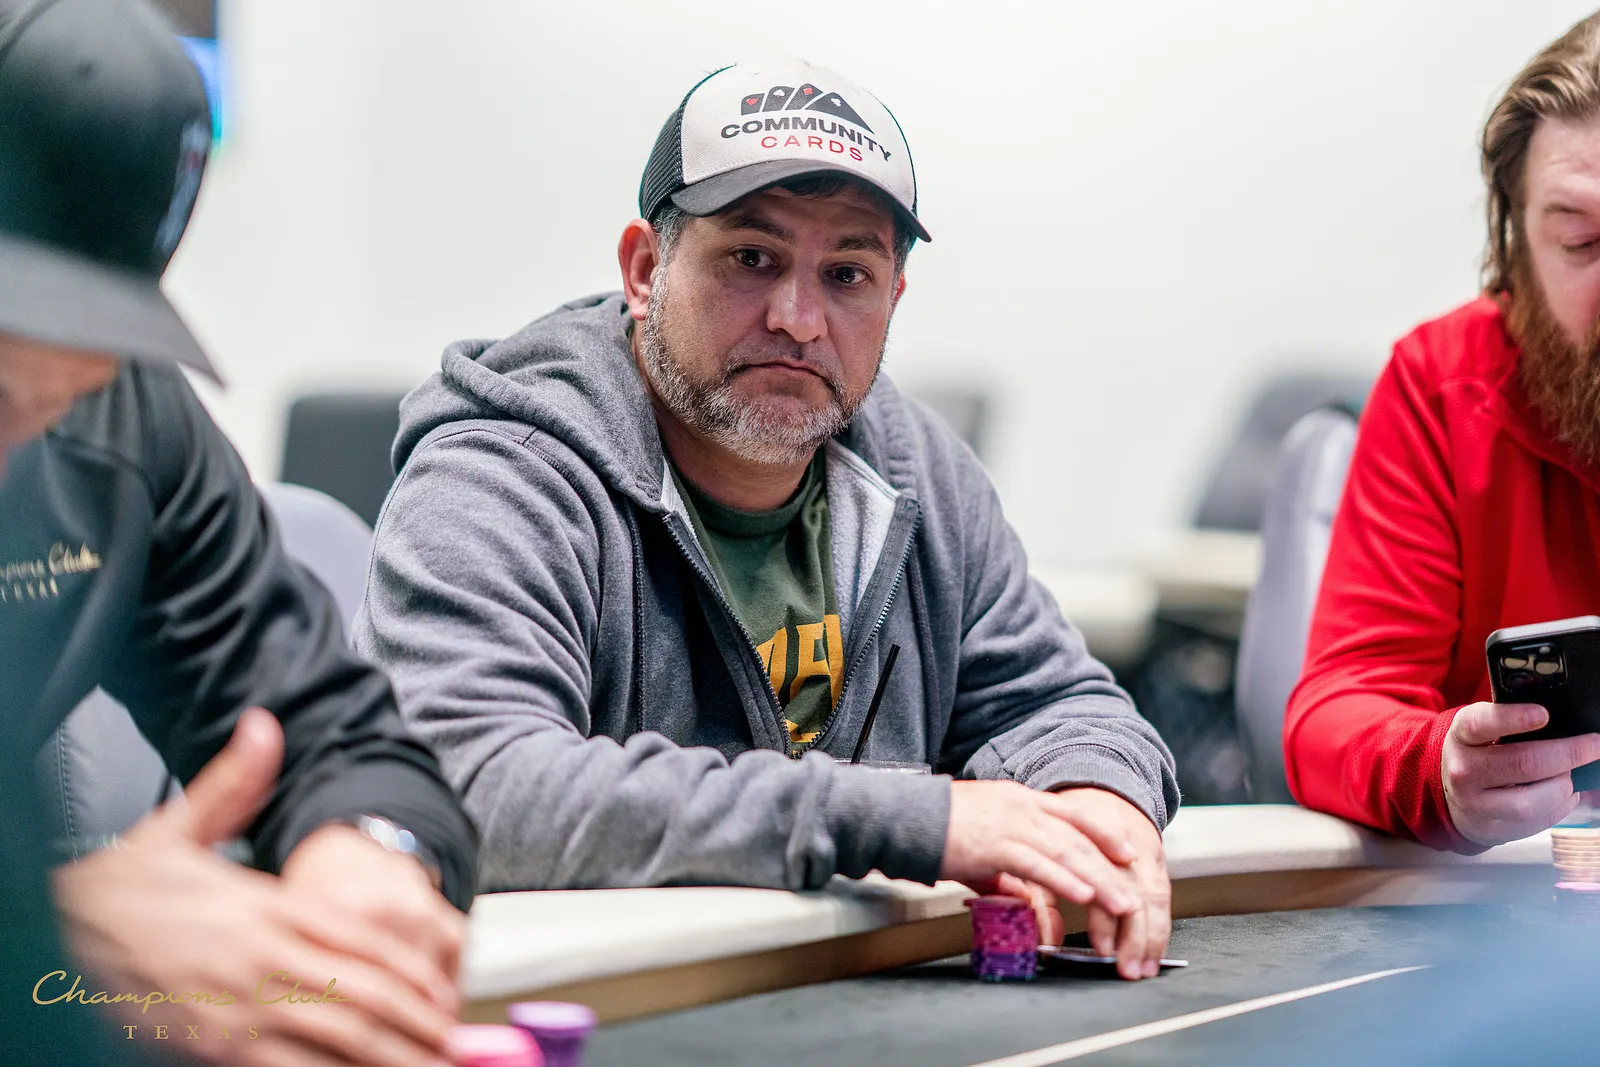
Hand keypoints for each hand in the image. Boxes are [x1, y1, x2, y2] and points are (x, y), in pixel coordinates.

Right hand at [53, 708, 455, 1066]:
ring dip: (386, 1054)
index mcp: (265, 906)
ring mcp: (236, 1006)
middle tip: (451, 1041)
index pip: (360, 937)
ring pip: (334, 1036)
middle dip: (414, 1020)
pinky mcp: (208, 1047)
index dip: (411, 968)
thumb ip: (234, 784)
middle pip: (362, 992)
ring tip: (426, 1066)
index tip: (443, 988)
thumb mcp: (176, 829)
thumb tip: (265, 726)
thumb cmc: (115, 893)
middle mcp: (261, 956)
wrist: (50, 930)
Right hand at [941, 779, 1138, 933]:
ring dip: (1098, 878)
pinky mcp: (993, 844)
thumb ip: (1007, 872)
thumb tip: (1024, 898)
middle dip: (1111, 865)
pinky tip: (1082, 894)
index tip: (1127, 850)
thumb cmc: (937, 830)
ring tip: (1120, 902)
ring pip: (1066, 850)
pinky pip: (1037, 863)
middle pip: (1078, 835)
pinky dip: (1064, 880)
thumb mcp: (982, 846)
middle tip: (1134, 891)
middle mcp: (1020, 806)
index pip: (1073, 812)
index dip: (1105, 831)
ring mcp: (1009, 822)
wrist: (902, 818)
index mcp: (1019, 799)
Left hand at [1052, 788, 1169, 980]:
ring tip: (1144, 968)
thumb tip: (1047, 941)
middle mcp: (1115, 841)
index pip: (1098, 878)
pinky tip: (1156, 951)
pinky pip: (1163, 892)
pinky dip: (1161, 924)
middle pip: (1132, 888)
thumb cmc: (1057, 826)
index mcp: (1080, 835)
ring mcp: (1139, 846)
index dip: (1103, 916)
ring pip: (1153, 892)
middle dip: (1134, 934)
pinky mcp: (1155, 855)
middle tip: (1127, 968)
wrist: (1091, 785)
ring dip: (1152, 935)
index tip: (1103, 946)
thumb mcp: (1036, 855)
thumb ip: (1040, 899)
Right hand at [1442, 701, 1599, 845]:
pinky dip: (1561, 804)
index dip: (1513, 719)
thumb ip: (1509, 721)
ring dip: (1563, 785)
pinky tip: (1560, 793)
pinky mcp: (1493, 830)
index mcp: (1462, 736)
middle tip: (1594, 745)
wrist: (1451, 795)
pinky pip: (1540, 820)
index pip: (1481, 724)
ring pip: (1534, 800)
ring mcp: (1476, 804)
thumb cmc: (1479, 754)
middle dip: (1569, 753)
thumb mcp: (1480, 731)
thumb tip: (1562, 724)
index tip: (1543, 715)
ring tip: (1567, 775)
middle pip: (1524, 763)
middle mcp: (1464, 771)